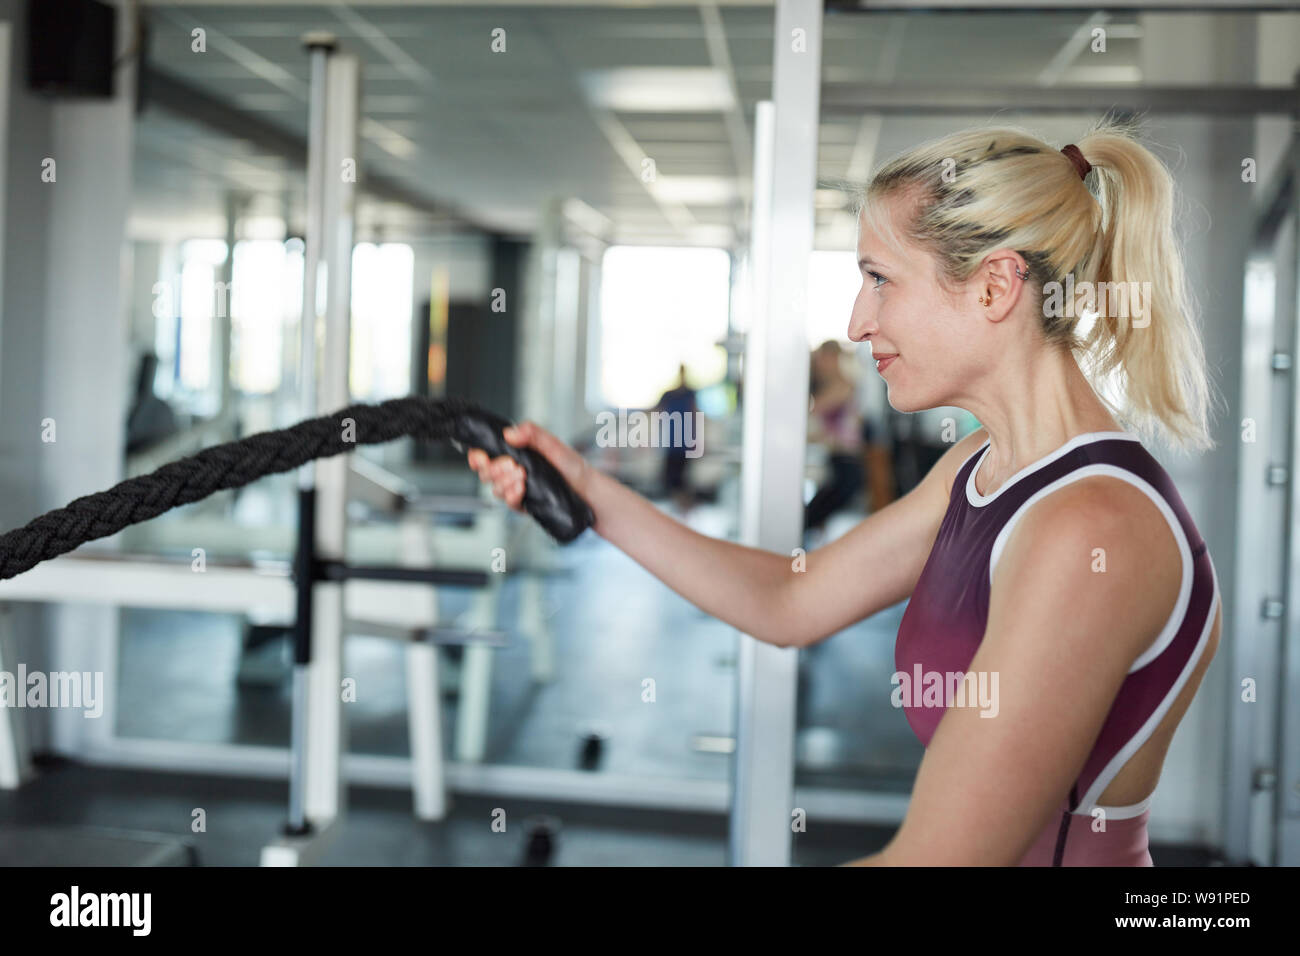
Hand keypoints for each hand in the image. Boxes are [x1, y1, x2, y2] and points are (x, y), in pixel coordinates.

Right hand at [466, 421, 591, 512]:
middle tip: (509, 464)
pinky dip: (512, 495)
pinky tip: (521, 488)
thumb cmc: (573, 467)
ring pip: (496, 489)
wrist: (589, 491)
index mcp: (516, 455)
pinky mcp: (525, 505)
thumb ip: (532, 434)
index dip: (477, 457)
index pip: (487, 456)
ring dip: (504, 482)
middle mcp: (513, 473)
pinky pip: (509, 503)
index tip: (479, 456)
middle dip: (492, 469)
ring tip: (521, 475)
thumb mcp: (553, 444)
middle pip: (486, 474)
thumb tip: (509, 433)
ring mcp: (518, 490)